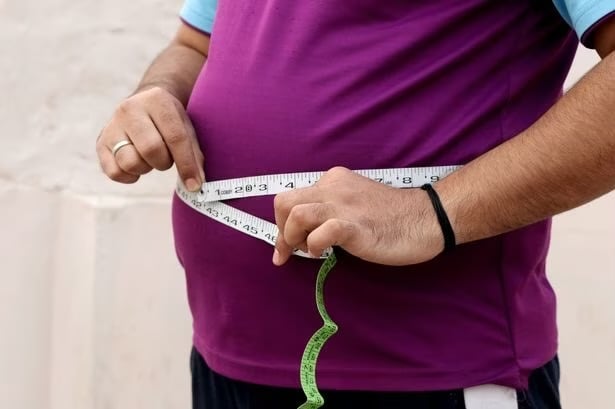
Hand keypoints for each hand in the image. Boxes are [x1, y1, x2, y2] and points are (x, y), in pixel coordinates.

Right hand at [96, 86, 203, 190]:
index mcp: (157, 100)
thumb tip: (195, 185)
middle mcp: (130, 109)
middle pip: (151, 149)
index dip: (187, 165)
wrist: (144, 104)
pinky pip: (114, 172)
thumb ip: (194, 155)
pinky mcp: (101, 142)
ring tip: (150, 158)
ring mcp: (112, 125)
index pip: (175, 137)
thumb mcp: (186, 128)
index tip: (195, 185)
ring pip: (130, 162)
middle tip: (166, 157)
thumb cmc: (170, 121)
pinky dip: (129, 176)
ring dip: (146, 168)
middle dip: (164, 162)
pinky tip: (137, 166)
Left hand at [272, 166, 443, 265]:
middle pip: (284, 203)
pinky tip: (324, 253)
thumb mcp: (354, 203)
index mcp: (332, 181)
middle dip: (281, 231)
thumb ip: (331, 210)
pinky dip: (315, 246)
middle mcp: (333, 188)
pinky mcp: (355, 225)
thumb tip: (305, 233)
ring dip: (292, 238)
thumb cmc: (391, 217)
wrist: (427, 218)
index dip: (282, 225)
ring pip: (296, 214)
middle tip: (293, 250)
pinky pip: (322, 232)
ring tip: (309, 251)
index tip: (285, 248)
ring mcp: (344, 206)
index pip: (292, 198)